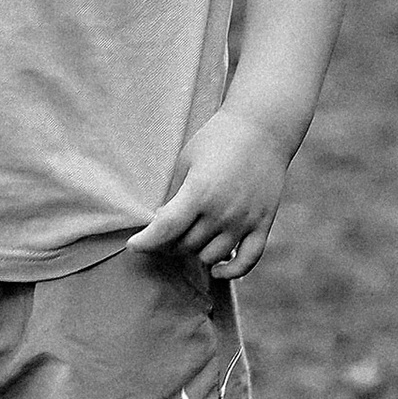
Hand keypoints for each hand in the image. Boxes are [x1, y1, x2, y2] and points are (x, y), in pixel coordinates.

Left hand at [130, 101, 290, 277]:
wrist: (262, 127)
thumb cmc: (218, 138)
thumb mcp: (187, 161)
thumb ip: (174, 195)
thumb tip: (160, 224)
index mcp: (199, 191)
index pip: (165, 229)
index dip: (146, 241)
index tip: (134, 245)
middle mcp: (222, 211)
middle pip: (185, 245)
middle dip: (168, 243)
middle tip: (163, 234)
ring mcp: (245, 220)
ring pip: (210, 256)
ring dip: (194, 252)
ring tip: (187, 239)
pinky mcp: (264, 223)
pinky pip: (248, 261)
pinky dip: (231, 271)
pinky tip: (216, 270)